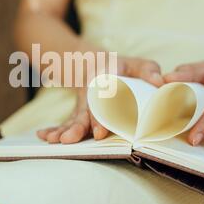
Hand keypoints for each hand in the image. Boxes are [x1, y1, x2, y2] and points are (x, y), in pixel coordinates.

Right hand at [37, 57, 163, 143]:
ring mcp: (82, 103)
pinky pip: (66, 121)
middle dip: (78, 127)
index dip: (100, 115)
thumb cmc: (121, 67)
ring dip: (63, 129)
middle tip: (71, 140)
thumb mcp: (135, 63)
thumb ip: (147, 69)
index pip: (102, 96)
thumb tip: (159, 81)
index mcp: (104, 77)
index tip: (99, 132)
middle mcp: (90, 91)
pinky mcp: (78, 112)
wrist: (92, 62)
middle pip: (84, 111)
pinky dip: (55, 128)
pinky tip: (43, 136)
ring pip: (73, 117)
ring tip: (55, 141)